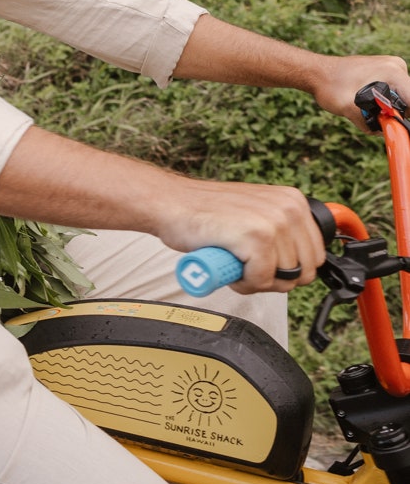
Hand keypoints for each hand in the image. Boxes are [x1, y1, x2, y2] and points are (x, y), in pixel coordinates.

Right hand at [155, 177, 325, 293]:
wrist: (168, 203)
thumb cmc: (204, 213)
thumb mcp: (255, 211)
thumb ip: (280, 230)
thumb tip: (300, 262)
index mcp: (293, 201)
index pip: (316, 255)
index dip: (289, 269)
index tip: (266, 265)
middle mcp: (288, 208)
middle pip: (304, 271)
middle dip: (275, 279)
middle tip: (247, 268)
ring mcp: (274, 222)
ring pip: (284, 279)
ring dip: (256, 281)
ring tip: (233, 263)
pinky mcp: (256, 238)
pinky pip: (261, 280)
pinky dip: (243, 283)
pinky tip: (227, 265)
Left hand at [309, 54, 409, 130]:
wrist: (316, 72)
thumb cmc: (328, 86)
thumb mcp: (347, 108)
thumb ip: (368, 123)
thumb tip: (383, 133)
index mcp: (392, 73)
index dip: (406, 117)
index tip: (397, 127)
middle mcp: (396, 67)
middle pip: (408, 101)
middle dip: (395, 114)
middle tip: (376, 119)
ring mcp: (392, 67)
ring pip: (402, 98)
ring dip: (388, 109)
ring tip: (365, 108)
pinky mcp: (387, 71)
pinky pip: (394, 92)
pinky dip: (384, 102)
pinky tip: (367, 103)